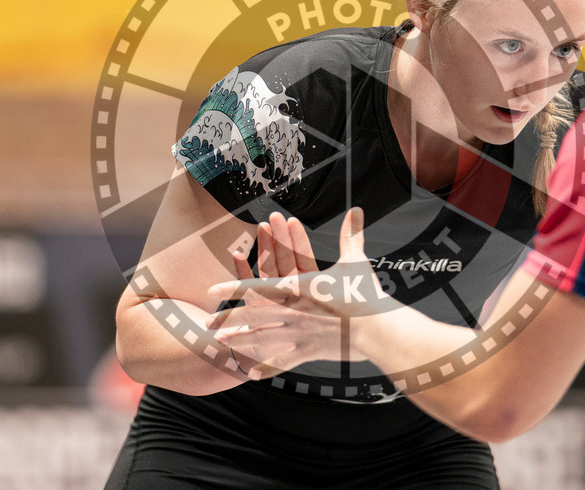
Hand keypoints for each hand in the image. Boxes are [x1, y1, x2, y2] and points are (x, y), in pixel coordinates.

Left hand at [207, 208, 395, 378]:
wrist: (376, 328)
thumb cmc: (365, 293)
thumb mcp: (355, 261)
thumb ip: (351, 235)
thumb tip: (357, 210)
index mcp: (297, 288)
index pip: (256, 287)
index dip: (232, 287)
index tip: (213, 290)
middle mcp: (291, 312)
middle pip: (252, 316)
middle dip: (228, 318)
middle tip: (208, 321)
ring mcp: (298, 334)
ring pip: (261, 338)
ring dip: (240, 340)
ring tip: (221, 342)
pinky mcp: (309, 352)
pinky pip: (282, 362)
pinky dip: (266, 368)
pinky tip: (251, 375)